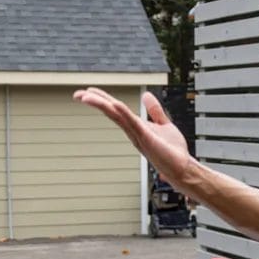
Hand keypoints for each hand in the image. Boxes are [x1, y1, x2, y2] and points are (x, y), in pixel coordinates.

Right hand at [75, 88, 192, 186]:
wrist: (182, 167)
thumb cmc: (173, 151)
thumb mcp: (164, 125)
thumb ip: (155, 111)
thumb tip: (146, 95)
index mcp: (135, 126)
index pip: (116, 110)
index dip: (103, 99)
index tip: (88, 91)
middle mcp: (133, 131)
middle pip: (111, 112)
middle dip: (95, 102)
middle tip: (77, 94)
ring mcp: (138, 135)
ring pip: (117, 117)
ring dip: (102, 106)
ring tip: (86, 97)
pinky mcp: (147, 139)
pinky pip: (134, 124)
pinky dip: (124, 113)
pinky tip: (116, 104)